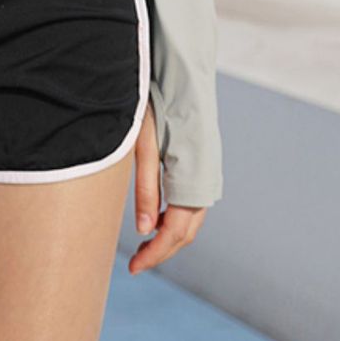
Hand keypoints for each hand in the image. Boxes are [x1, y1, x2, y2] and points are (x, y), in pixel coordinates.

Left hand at [127, 99, 207, 274]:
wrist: (176, 71)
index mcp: (192, 178)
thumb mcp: (142, 145)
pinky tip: (156, 214)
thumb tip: (144, 231)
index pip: (176, 232)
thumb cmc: (154, 103)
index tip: (133, 269)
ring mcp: (206, 170)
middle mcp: (205, 178)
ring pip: (190, 217)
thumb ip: (145, 188)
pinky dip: (175, 216)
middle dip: (162, 250)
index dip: (155, 254)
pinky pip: (191, 200)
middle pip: (187, 230)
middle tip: (136, 263)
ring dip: (169, 234)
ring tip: (143, 243)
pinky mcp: (200, 162)